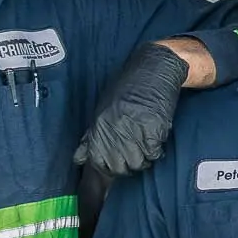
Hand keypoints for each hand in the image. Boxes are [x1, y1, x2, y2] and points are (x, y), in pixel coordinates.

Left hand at [74, 45, 189, 176]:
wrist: (153, 70)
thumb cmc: (128, 88)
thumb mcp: (103, 109)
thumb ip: (92, 135)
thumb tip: (80, 158)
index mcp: (99, 127)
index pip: (98, 162)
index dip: (108, 167)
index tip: (115, 164)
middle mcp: (115, 132)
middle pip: (119, 167)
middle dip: (127, 165)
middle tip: (134, 152)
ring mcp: (135, 132)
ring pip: (138, 164)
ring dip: (144, 158)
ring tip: (145, 144)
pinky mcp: (153, 131)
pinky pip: (154, 153)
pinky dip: (156, 150)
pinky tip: (155, 138)